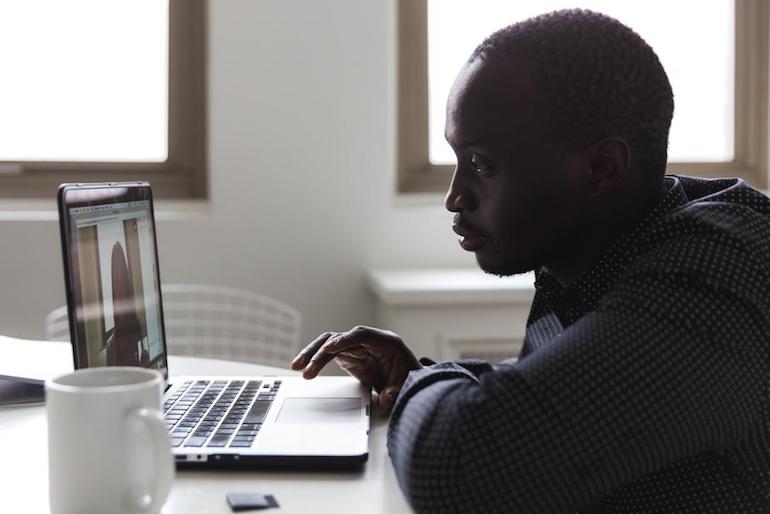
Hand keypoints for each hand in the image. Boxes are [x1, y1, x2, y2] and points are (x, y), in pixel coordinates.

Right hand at [290, 325, 421, 408]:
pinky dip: (316, 360)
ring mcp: (357, 346)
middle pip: (341, 338)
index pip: (363, 334)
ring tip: (297, 367)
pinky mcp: (349, 355)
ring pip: (330, 343)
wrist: (409, 379)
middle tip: (308, 367)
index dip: (346, 339)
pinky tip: (303, 368)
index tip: (330, 348)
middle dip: (322, 350)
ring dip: (313, 353)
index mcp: (386, 342)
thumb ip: (396, 391)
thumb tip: (386, 398)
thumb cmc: (410, 378)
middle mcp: (369, 340)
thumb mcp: (407, 386)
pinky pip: (328, 353)